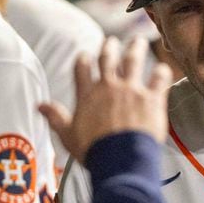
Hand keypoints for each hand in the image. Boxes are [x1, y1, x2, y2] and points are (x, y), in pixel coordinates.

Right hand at [39, 37, 172, 164]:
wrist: (119, 160)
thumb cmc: (94, 151)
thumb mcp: (68, 135)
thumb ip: (56, 118)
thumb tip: (40, 106)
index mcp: (88, 95)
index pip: (82, 68)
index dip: (83, 60)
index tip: (85, 56)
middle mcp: (109, 87)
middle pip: (108, 59)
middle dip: (109, 47)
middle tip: (111, 41)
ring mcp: (131, 90)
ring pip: (133, 60)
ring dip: (135, 49)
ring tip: (138, 42)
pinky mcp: (152, 98)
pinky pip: (159, 78)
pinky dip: (162, 72)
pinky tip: (163, 69)